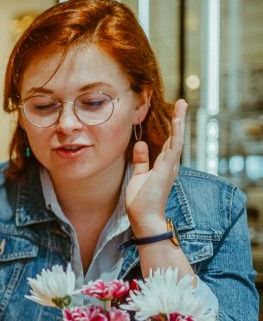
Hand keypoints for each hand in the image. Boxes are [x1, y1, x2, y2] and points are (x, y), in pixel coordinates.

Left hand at [125, 100, 186, 233]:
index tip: (173, 114)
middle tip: (181, 102)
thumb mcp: (139, 176)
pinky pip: (174, 148)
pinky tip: (177, 121)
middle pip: (175, 137)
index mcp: (163, 165)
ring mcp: (170, 166)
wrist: (144, 218)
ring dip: (179, 121)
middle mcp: (170, 164)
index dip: (171, 128)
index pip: (169, 143)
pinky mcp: (167, 169)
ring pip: (177, 139)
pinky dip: (176, 134)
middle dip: (179, 119)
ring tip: (181, 105)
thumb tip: (140, 144)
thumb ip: (141, 160)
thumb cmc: (141, 201)